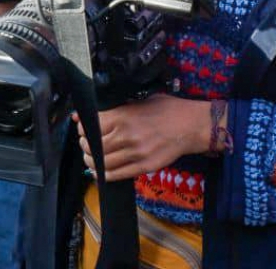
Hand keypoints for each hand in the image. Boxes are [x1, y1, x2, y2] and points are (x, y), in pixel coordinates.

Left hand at [75, 94, 211, 180]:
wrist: (192, 126)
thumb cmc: (169, 109)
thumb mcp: (142, 100)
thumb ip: (119, 107)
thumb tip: (95, 111)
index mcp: (124, 116)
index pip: (92, 126)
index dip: (83, 128)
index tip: (83, 129)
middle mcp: (127, 135)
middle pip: (93, 146)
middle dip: (85, 145)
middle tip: (85, 143)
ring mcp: (136, 153)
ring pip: (102, 162)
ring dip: (92, 161)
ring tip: (91, 157)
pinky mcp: (144, 167)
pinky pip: (116, 174)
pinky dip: (104, 174)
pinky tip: (101, 170)